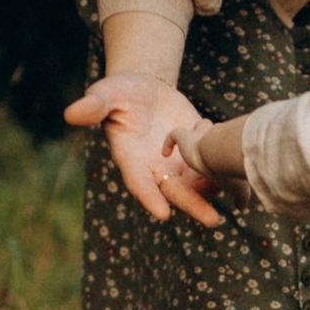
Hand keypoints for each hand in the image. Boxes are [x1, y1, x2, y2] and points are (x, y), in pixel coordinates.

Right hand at [64, 74, 225, 225]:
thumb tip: (70, 114)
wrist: (146, 90)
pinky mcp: (194, 156)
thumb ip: (94, 105)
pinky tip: (239, 159)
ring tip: (239, 195)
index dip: (149, 198)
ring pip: (198, 186)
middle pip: (174, 193)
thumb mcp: (107, 93)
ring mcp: (176, 165)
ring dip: (217, 190)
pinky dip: (226, 167)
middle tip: (213, 220)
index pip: (138, 183)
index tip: (163, 214)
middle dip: (193, 206)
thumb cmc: (121, 91)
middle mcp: (153, 169)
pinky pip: (212, 168)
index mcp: (130, 158)